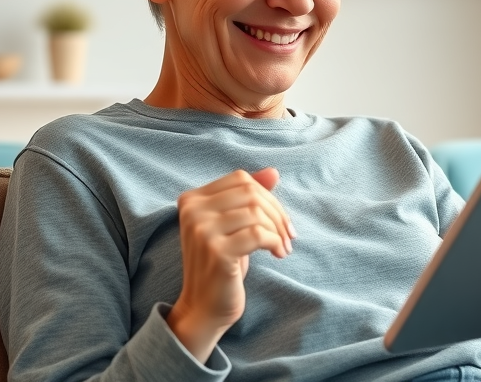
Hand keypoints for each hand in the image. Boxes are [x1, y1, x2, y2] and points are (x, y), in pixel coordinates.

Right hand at [167, 168, 295, 360]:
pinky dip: (276, 242)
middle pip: (250, 193)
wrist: (204, 307)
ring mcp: (201, 230)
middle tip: (288, 235)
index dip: (268, 196)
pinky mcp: (216, 251)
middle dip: (277, 213)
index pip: (241, 179)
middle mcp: (192, 211)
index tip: (280, 220)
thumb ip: (248, 197)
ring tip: (283, 247)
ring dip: (278, 230)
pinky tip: (278, 254)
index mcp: (192, 199)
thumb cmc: (222, 263)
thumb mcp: (234, 225)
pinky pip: (259, 234)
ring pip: (256, 212)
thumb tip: (274, 172)